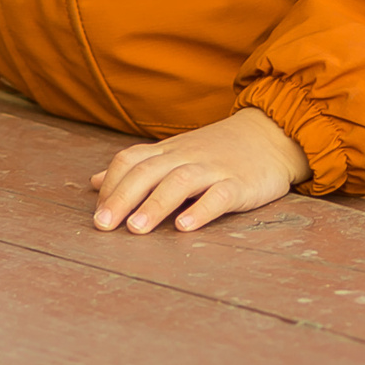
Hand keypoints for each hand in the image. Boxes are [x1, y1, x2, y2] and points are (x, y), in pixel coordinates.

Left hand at [90, 108, 312, 233]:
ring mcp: (214, 169)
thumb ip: (135, 169)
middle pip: (147, 172)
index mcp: (168, 152)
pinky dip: (201, 210)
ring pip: (179, 182)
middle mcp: (186, 157)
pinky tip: (184, 227)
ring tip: (136, 229)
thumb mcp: (173, 155)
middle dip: (122, 197)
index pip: (130, 160)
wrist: (271, 135)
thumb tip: (92, 182)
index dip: (111, 185)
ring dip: (155, 204)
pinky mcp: (240, 184)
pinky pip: (219, 195)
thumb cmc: (217, 151)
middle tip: (103, 225)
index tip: (97, 213)